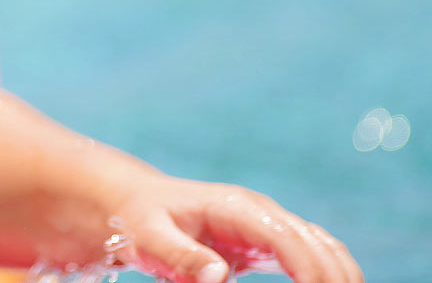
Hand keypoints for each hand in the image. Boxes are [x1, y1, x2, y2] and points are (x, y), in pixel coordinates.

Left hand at [106, 175, 362, 282]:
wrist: (138, 202)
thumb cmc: (140, 219)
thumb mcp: (149, 237)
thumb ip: (180, 256)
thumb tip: (219, 276)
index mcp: (235, 207)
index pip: (285, 237)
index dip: (309, 270)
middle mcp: (260, 211)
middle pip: (314, 243)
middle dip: (334, 278)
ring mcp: (268, 224)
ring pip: (322, 247)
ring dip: (340, 275)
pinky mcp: (267, 241)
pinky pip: (311, 255)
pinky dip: (328, 274)